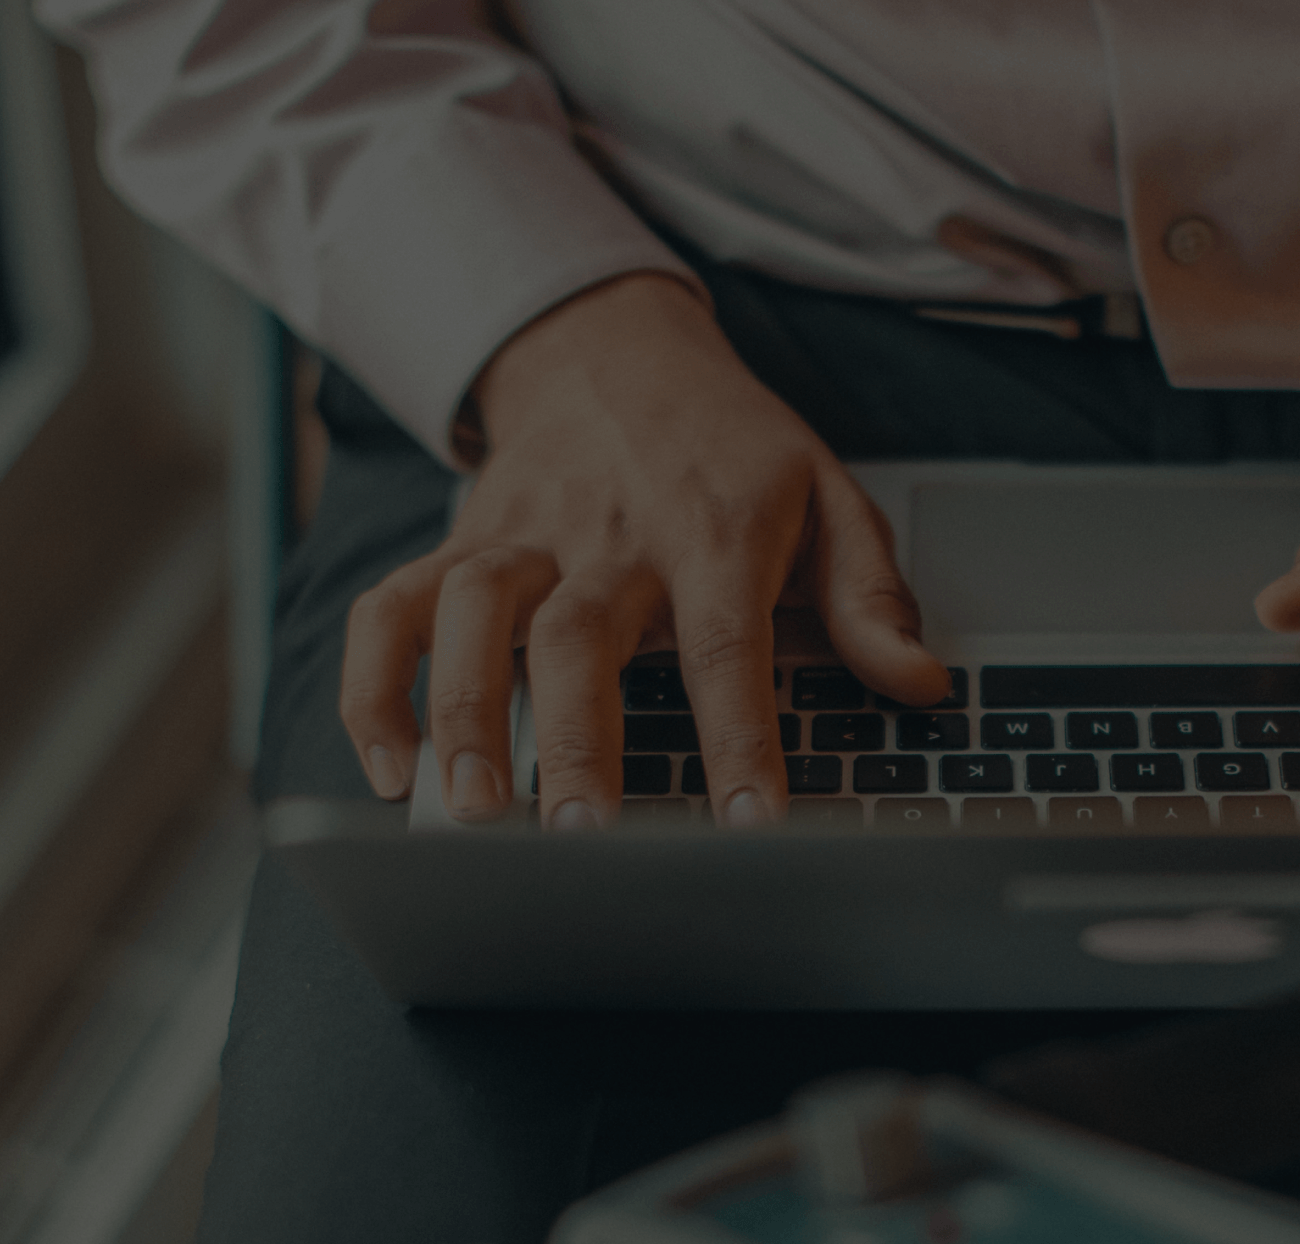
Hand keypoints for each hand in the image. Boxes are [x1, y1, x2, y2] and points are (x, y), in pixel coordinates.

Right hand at [340, 273, 948, 826]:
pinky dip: (376, 686)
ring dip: (460, 712)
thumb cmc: (728, 448)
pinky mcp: (458, 545)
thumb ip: (868, 596)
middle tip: (573, 838)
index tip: (747, 826)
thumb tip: (923, 682)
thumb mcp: (827, 495)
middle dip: (574, 740)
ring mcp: (522, 538)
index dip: (739, 737)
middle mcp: (609, 534)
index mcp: (713, 529)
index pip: (728, 643)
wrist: (612, 348)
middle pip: (579, 635)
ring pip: (471, 614)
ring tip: (465, 811)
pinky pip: (394, 608)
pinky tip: (388, 766)